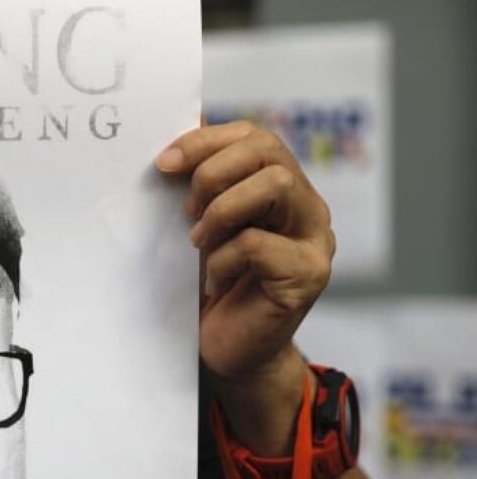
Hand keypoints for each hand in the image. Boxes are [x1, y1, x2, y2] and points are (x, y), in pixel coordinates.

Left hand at [157, 122, 335, 452]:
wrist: (224, 351)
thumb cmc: (209, 287)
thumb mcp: (198, 226)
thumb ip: (199, 182)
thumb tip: (180, 127)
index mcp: (282, 189)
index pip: (255, 137)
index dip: (207, 141)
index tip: (164, 163)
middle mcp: (307, 208)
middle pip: (269, 151)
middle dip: (213, 171)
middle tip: (184, 210)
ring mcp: (315, 240)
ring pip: (275, 185)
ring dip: (221, 210)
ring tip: (199, 242)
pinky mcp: (308, 275)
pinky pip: (258, 244)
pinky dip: (224, 259)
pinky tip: (214, 281)